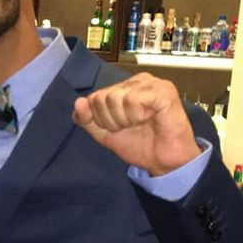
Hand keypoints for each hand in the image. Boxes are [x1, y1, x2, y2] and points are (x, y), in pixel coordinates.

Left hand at [72, 72, 200, 176]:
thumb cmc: (139, 144)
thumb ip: (86, 119)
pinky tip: (150, 118)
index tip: (119, 127)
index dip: (101, 119)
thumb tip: (78, 103)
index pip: (93, 98)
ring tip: (141, 123)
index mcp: (123, 87)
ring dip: (125, 120)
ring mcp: (151, 83)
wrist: (163, 162)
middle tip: (132, 126)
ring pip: (115, 98)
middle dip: (112, 120)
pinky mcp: (164, 91)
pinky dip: (137, 116)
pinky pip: (133, 100)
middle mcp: (136, 81)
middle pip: (102, 98)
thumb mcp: (103, 133)